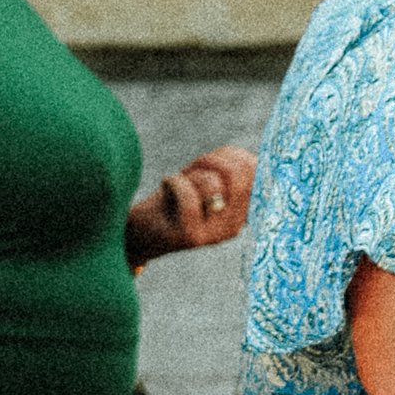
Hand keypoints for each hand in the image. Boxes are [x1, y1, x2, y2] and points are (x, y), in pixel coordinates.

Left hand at [128, 142, 255, 263]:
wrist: (138, 232)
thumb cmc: (172, 199)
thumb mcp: (204, 180)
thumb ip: (228, 170)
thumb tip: (250, 159)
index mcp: (242, 213)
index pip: (256, 175)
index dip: (236, 157)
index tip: (212, 159)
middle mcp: (234, 227)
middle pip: (238, 176)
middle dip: (212, 161)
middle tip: (194, 167)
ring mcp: (215, 235)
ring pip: (212, 184)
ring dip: (190, 175)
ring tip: (179, 184)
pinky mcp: (192, 236)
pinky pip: (188, 195)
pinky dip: (172, 181)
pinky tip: (166, 185)